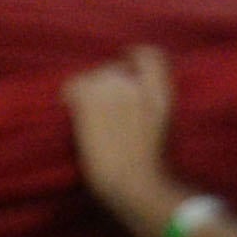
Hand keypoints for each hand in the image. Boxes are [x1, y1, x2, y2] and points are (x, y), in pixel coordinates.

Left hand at [63, 46, 181, 230]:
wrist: (135, 182)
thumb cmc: (152, 167)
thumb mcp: (165, 126)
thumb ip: (150, 101)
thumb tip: (127, 88)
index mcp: (164, 94)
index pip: (149, 54)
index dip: (134, 57)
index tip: (126, 64)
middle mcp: (138, 85)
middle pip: (114, 68)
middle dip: (107, 85)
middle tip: (105, 114)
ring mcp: (113, 89)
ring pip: (93, 77)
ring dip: (90, 94)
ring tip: (94, 122)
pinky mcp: (90, 97)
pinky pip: (74, 85)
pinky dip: (71, 98)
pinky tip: (76, 115)